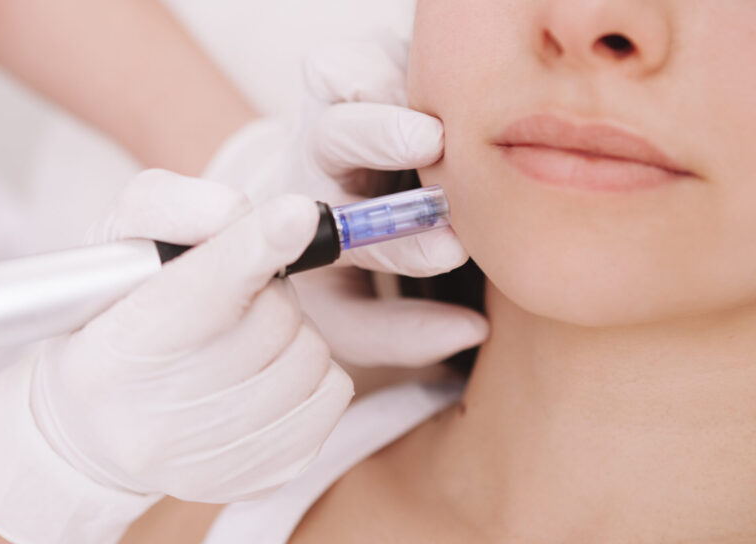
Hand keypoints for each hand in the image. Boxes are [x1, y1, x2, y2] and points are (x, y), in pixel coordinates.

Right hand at [0, 170, 352, 542]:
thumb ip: (170, 209)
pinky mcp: (263, 478)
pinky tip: (266, 372)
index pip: (198, 293)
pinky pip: (333, 395)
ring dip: (290, 332)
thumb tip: (242, 213)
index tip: (296, 215)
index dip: (251, 250)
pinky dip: (311, 372)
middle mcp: (156, 421)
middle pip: (270, 320)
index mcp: (112, 351)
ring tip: (243, 338)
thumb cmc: (112, 317)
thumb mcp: (115, 245)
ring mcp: (213, 460)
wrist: (97, 428)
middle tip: (232, 297)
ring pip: (310, 356)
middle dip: (266, 291)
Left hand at [205, 33, 488, 371]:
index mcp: (313, 223)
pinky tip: (455, 78)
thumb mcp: (353, 319)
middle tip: (431, 144)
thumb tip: (470, 331)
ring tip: (450, 103)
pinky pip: (377, 46)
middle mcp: (319, 161)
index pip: (345, 232)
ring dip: (400, 85)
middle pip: (335, 134)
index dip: (399, 243)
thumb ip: (404, 334)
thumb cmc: (335, 273)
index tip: (448, 252)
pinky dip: (412, 54)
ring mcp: (338, 106)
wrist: (304, 212)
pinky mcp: (365, 66)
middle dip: (380, 136)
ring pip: (348, 76)